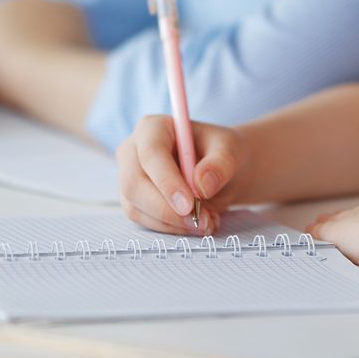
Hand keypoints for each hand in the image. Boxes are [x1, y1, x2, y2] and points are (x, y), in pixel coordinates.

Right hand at [117, 114, 244, 234]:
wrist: (219, 171)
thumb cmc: (220, 153)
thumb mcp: (230, 150)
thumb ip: (220, 164)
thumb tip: (202, 185)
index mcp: (153, 128)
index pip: (151, 154)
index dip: (167, 181)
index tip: (190, 205)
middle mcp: (133, 151)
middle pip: (134, 184)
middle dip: (166, 209)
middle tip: (200, 221)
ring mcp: (129, 178)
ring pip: (136, 208)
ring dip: (171, 223)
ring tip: (207, 221)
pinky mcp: (134, 202)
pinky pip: (145, 221)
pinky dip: (171, 229)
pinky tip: (195, 224)